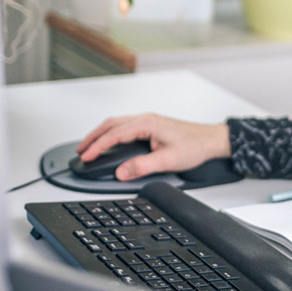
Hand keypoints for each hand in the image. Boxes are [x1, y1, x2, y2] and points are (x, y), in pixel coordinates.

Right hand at [76, 113, 230, 180]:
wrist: (211, 140)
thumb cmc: (195, 146)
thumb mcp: (168, 160)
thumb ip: (143, 166)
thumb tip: (121, 171)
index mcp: (147, 123)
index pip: (114, 134)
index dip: (97, 146)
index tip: (85, 156)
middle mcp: (145, 118)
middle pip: (111, 124)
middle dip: (93, 137)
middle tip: (80, 151)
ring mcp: (148, 121)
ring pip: (117, 124)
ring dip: (101, 134)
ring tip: (89, 146)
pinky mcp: (151, 126)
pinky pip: (124, 126)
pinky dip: (111, 133)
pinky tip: (110, 142)